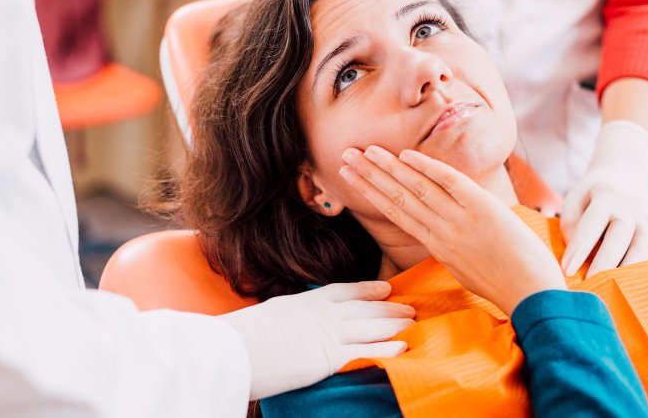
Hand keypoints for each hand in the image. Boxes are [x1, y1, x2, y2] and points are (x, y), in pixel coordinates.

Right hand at [220, 281, 413, 399]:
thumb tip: (292, 323)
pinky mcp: (327, 358)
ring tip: (415, 324)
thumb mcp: (269, 316)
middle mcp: (320, 314)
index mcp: (304, 302)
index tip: (385, 288)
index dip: (367, 289)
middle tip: (411, 307)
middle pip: (364, 308)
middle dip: (389, 307)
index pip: (343, 291)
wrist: (232, 349)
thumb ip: (288, 317)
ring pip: (370, 326)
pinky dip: (387, 347)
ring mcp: (326, 334)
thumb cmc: (241, 336)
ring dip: (395, 324)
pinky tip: (404, 346)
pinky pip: (365, 351)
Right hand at [340, 145, 565, 316]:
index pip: (395, 212)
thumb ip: (448, 244)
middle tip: (346, 156)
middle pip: (397, 197)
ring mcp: (461, 220)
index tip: (351, 177)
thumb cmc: (505, 284)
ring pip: (416, 189)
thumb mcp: (465, 267)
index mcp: (437, 246)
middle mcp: (442, 232)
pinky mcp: (484, 210)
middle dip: (369, 175)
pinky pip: (450, 183)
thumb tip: (437, 228)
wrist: (534, 296)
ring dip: (388, 167)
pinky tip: (406, 155)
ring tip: (366, 151)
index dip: (370, 192)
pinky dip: (427, 168)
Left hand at [561, 121, 647, 277]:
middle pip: (621, 237)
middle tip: (590, 283)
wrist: (622, 179)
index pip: (592, 225)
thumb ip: (571, 226)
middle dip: (605, 262)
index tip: (567, 270)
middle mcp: (631, 208)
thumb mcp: (574, 201)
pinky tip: (632, 282)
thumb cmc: (590, 197)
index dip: (579, 249)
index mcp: (606, 198)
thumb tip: (577, 257)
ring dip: (628, 269)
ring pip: (644, 247)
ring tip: (611, 287)